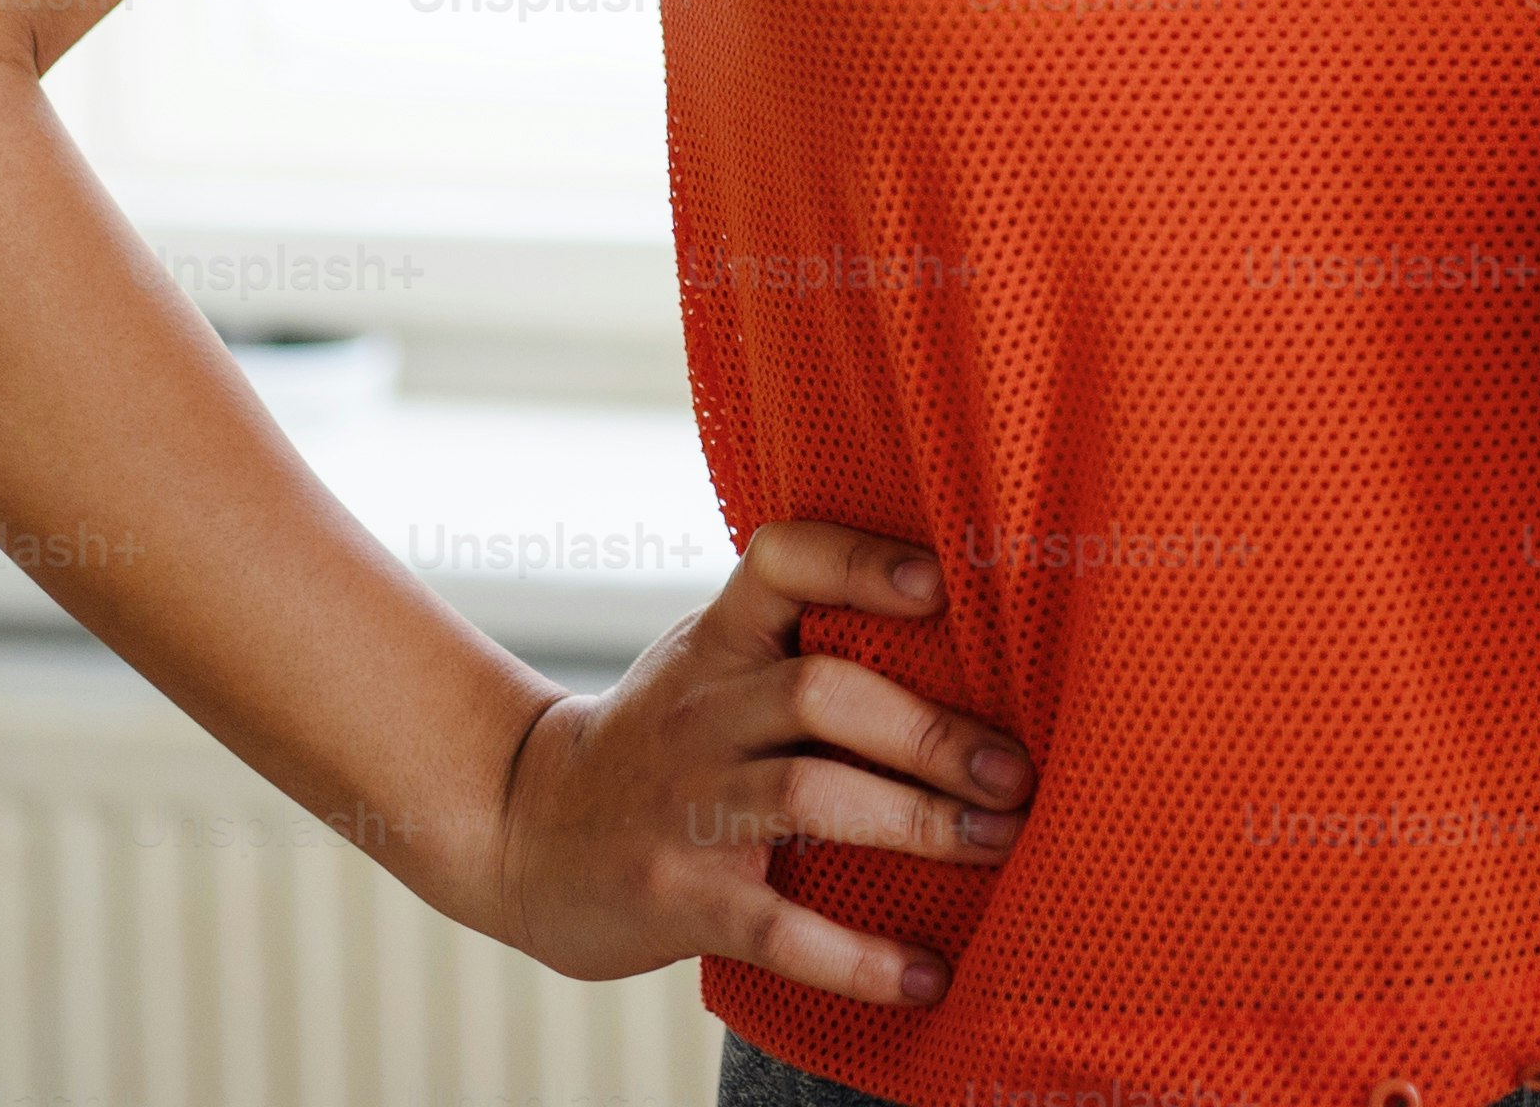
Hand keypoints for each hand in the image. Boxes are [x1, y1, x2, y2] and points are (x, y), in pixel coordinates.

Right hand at [486, 517, 1030, 1008]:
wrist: (523, 832)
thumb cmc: (657, 742)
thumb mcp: (706, 666)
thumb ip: (797, 645)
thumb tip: (966, 643)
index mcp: (718, 642)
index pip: (781, 563)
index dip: (858, 563)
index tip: (940, 583)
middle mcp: (704, 712)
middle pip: (821, 692)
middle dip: (930, 732)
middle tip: (1016, 772)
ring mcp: (688, 806)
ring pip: (808, 795)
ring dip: (916, 822)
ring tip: (998, 844)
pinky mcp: (681, 898)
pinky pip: (779, 927)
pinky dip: (858, 958)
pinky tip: (925, 976)